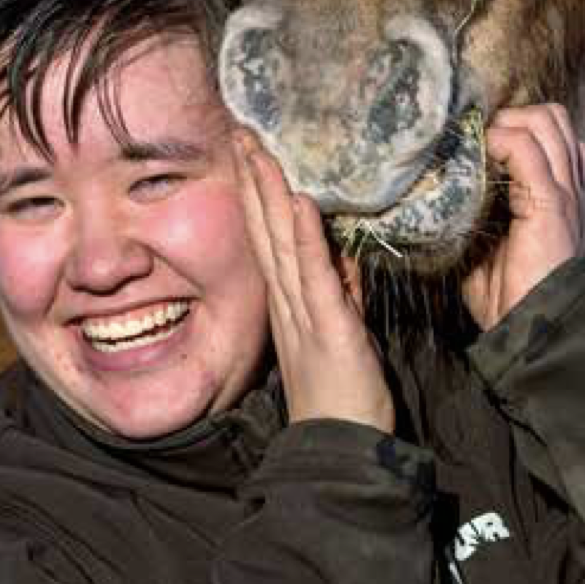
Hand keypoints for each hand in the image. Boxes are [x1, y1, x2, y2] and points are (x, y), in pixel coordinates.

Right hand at [235, 138, 394, 432]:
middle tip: (241, 133)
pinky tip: (301, 204)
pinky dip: (308, 240)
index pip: (272, 238)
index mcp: (291, 304)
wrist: (340, 450)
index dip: (260, 194)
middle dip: (254, 181)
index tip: (251, 153)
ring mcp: (304, 315)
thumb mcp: (343, 333)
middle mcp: (288, 304)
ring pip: (283, 245)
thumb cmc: (343, 398)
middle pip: (267, 231)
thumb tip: (337, 253)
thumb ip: (339, 292)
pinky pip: (316, 278)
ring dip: (270, 196)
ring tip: (260, 152)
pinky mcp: (329, 330)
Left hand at [462, 104, 584, 331]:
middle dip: (511, 116)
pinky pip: (528, 149)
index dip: (514, 125)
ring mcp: (560, 191)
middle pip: (552, 118)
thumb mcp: (484, 248)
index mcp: (552, 194)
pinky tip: (479, 154)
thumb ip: (472, 217)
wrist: (531, 324)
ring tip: (475, 143)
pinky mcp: (550, 202)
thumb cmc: (505, 295)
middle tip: (474, 138)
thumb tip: (432, 201)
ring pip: (546, 122)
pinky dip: (502, 140)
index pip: (548, 133)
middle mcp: (563, 185)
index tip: (474, 138)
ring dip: (506, 123)